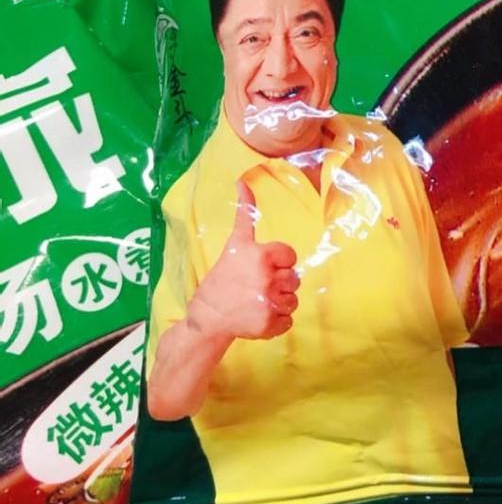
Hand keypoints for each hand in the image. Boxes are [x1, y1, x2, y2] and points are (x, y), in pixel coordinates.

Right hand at [189, 180, 298, 342]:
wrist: (206, 319)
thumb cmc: (220, 280)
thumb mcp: (234, 245)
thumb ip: (245, 215)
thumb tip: (242, 180)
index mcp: (262, 255)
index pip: (291, 256)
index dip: (278, 262)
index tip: (261, 267)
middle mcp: (269, 277)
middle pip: (294, 278)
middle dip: (279, 283)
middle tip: (257, 287)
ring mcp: (270, 301)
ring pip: (293, 299)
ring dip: (280, 302)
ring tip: (257, 302)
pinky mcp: (270, 323)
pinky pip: (289, 320)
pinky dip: (277, 322)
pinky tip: (259, 317)